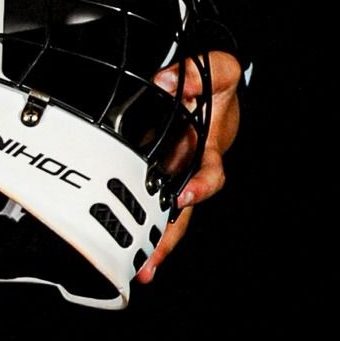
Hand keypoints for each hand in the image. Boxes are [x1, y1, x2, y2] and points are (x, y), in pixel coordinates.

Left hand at [135, 53, 242, 286]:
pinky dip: (135, 229)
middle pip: (183, 212)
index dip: (199, 186)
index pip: (208, 173)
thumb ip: (203, 72)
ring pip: (165, 218)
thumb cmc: (216, 89)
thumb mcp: (220, 70)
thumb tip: (168, 81)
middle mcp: (190, 171)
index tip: (185, 195)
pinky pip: (146, 207)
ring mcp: (173, 179)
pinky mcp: (154, 180)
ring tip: (137, 270)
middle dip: (168, 238)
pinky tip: (119, 252)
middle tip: (150, 261)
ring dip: (152, 245)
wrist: (210, 95)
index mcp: (208, 150)